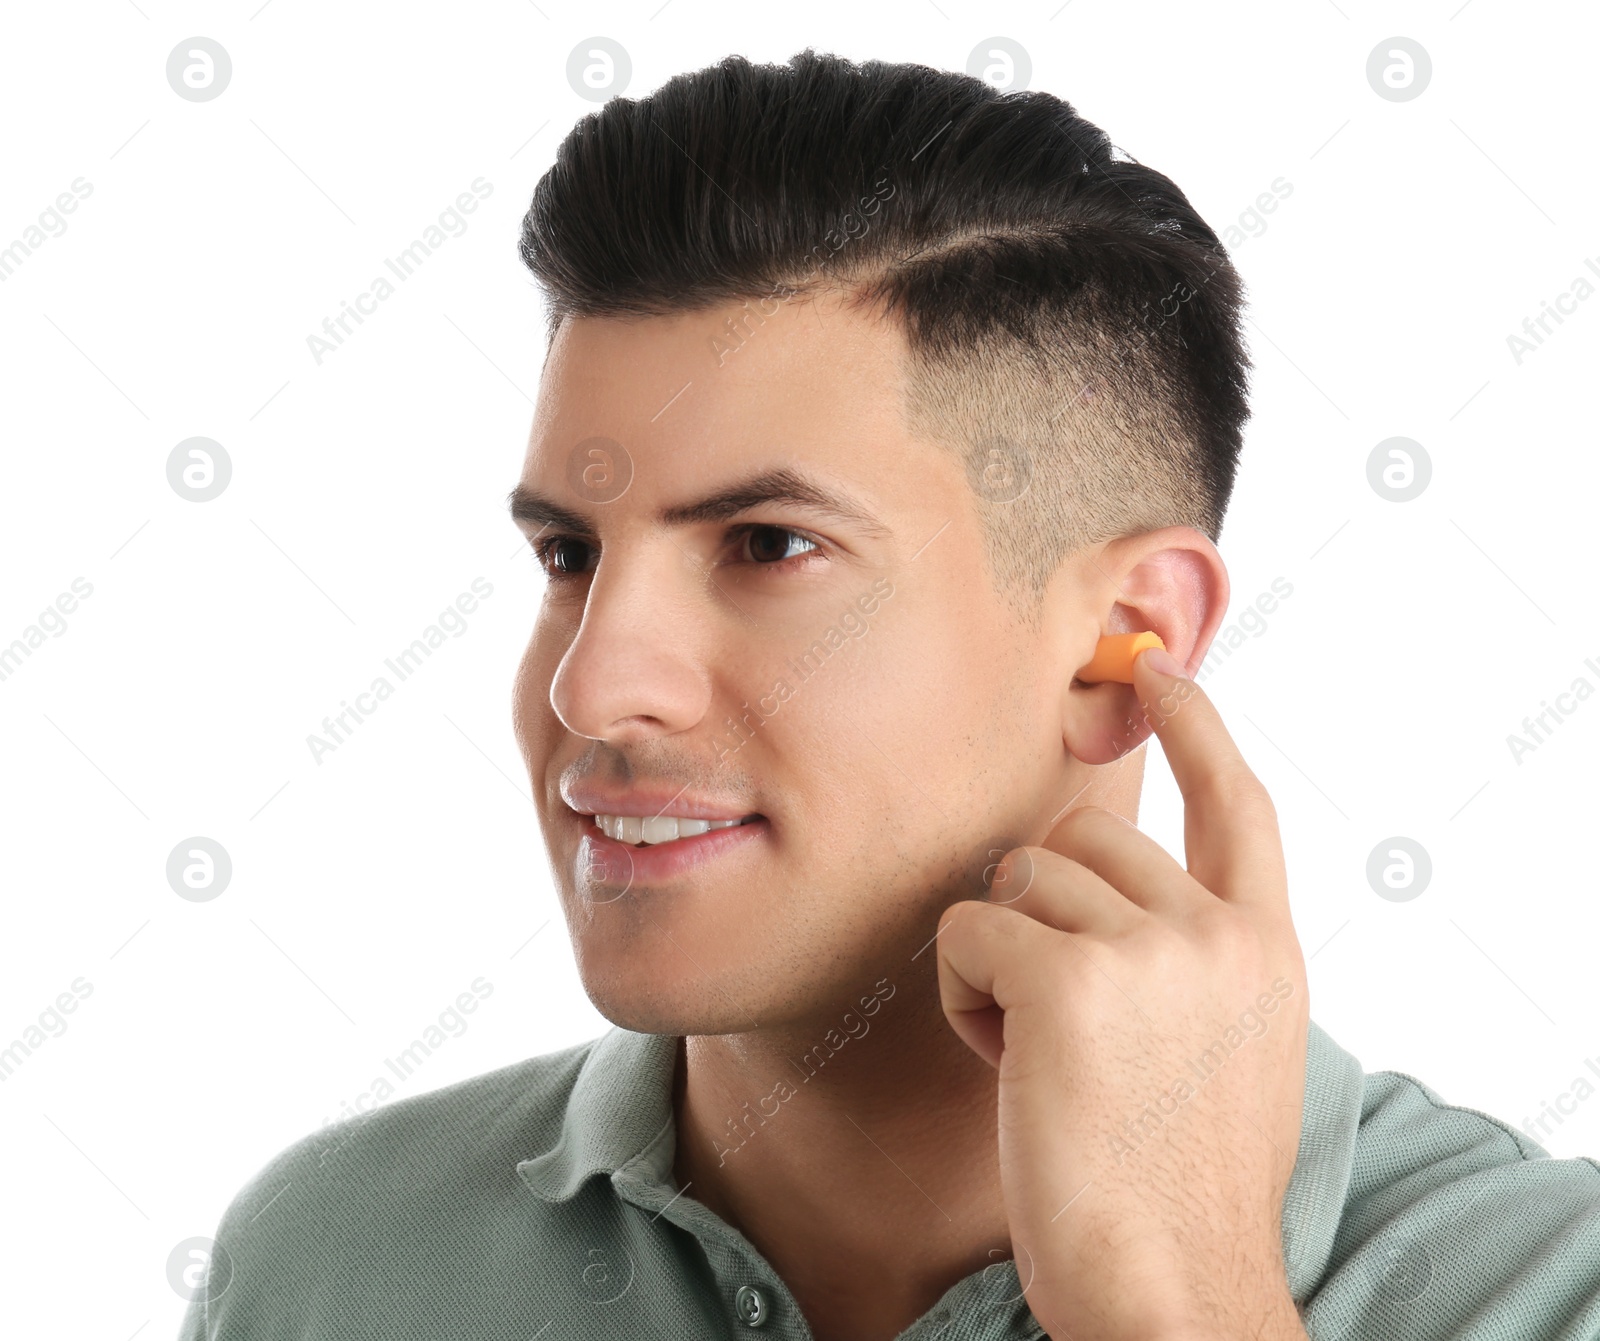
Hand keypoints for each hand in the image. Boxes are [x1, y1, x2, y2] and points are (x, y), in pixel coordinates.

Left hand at [936, 647, 1309, 1340]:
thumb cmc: (1176, 1183)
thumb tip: (1113, 891)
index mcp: (1264, 949)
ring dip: (999, 959)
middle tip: (1052, 1007)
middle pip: (1082, 834)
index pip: (1237, 802)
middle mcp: (1216, 934)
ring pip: (1015, 882)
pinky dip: (962, 995)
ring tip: (1033, 1051)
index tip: (1159, 670)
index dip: (1197, 725)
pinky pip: (967, 932)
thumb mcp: (1226, 1049)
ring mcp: (1149, 952)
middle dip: (1041, 904)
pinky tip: (1000, 1062)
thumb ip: (1194, 959)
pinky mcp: (1068, 983)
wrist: (1173, 1290)